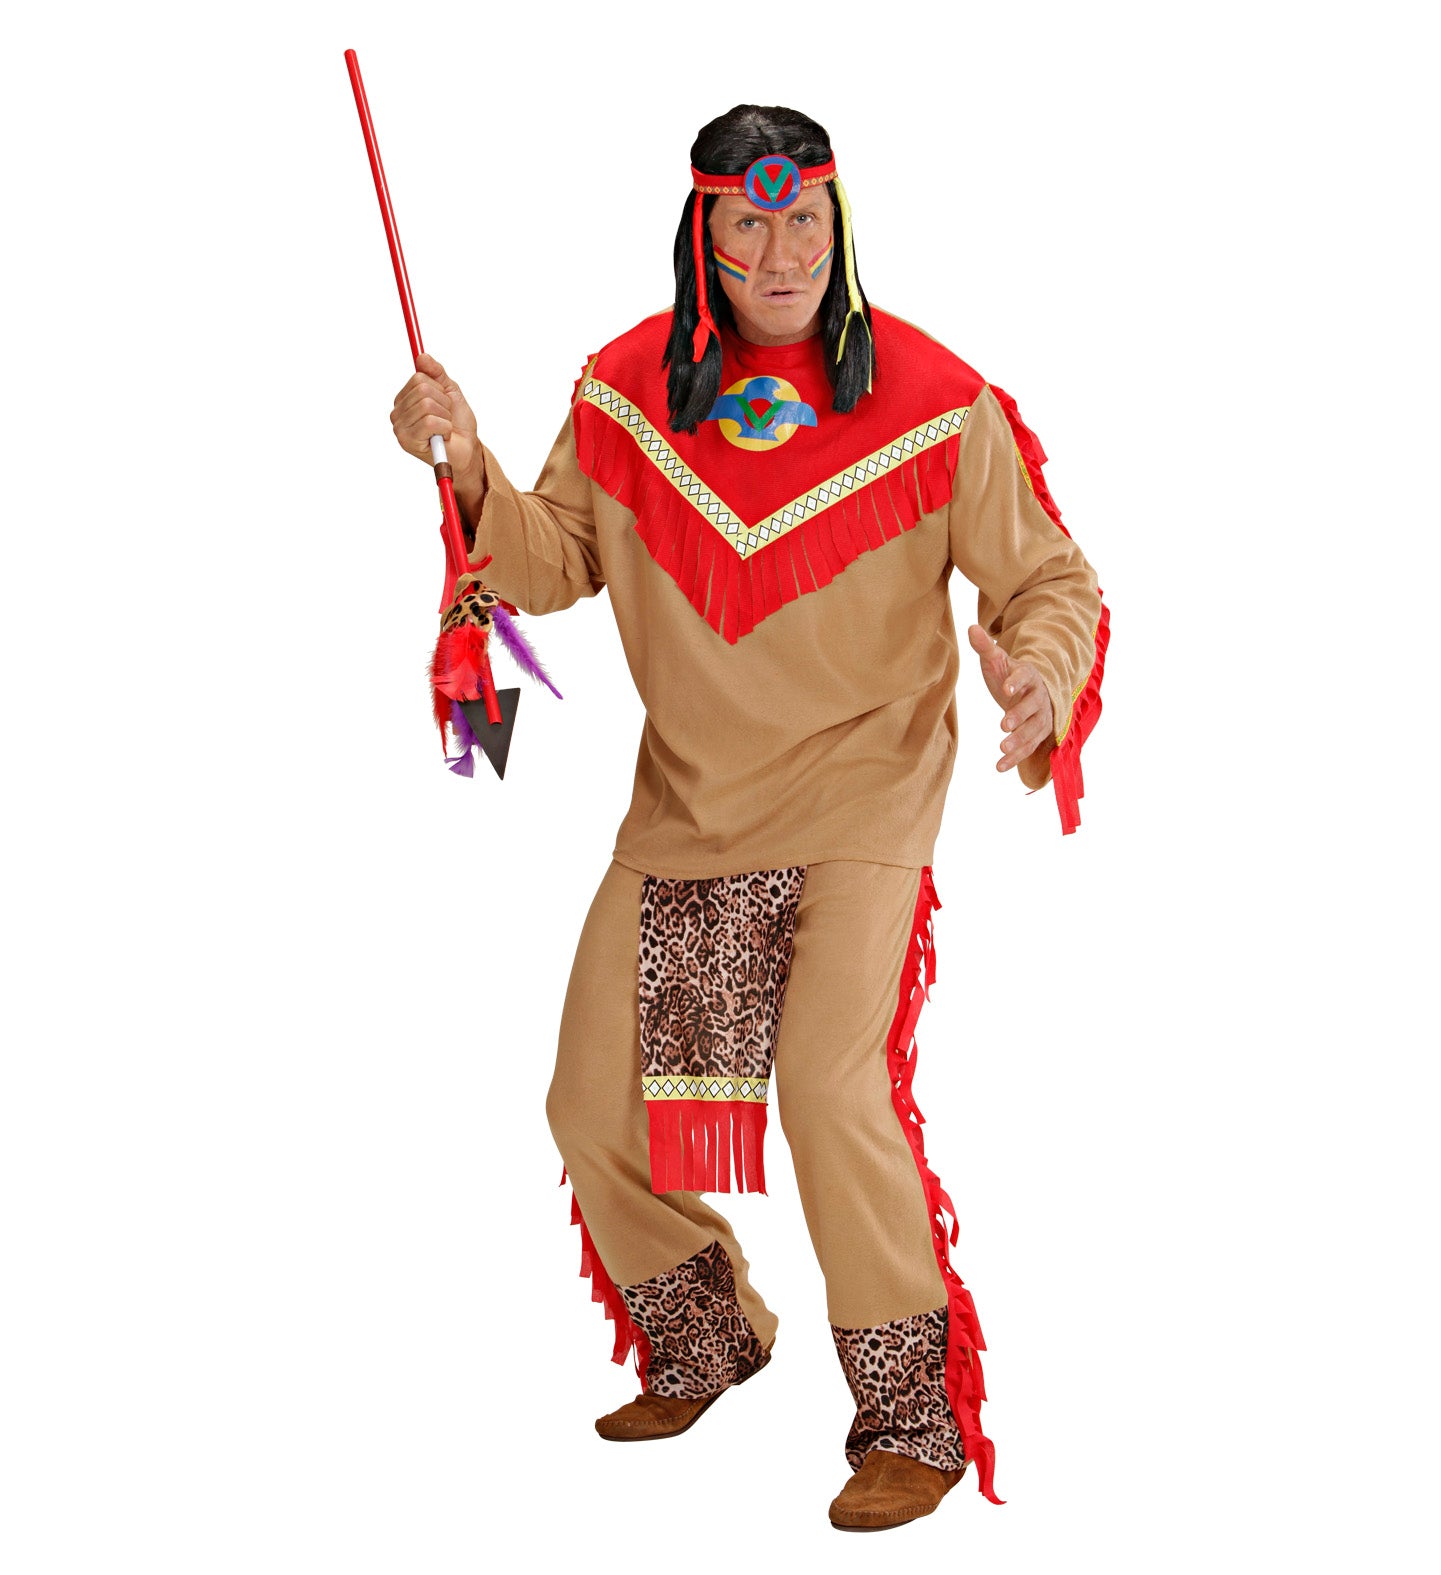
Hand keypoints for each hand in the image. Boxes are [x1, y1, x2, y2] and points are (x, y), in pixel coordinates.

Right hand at [390, 352, 480, 487]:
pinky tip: (442, 437)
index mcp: (405, 399)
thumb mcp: (450, 391)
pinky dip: (444, 427)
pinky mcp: (407, 441)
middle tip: (446, 418)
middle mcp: (398, 412)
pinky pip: (430, 421)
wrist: (467, 450)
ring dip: (445, 416)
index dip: (439, 388)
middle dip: (443, 403)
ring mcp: (400, 427)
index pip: (419, 377)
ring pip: (427, 404)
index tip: (444, 403)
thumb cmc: (458, 424)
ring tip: (444, 428)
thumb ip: (436, 373)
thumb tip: (422, 356)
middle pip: (422, 389)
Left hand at [967, 624, 1053, 773]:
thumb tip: (971, 627)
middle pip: (1033, 707)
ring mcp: (1041, 718)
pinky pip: (1029, 748)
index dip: (1017, 681)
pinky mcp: (1037, 735)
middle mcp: (1039, 697)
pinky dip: (1016, 758)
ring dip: (1019, 741)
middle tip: (1003, 725)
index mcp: (1029, 676)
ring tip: (1002, 748)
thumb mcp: (996, 661)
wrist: (1028, 692)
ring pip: (1034, 731)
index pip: (1026, 676)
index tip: (1006, 688)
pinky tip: (999, 766)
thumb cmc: (1009, 675)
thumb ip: (985, 647)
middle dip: (1020, 716)